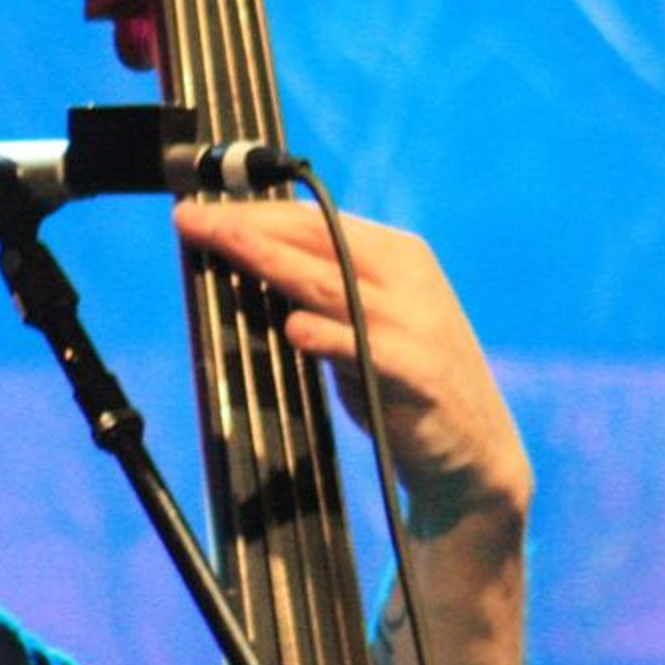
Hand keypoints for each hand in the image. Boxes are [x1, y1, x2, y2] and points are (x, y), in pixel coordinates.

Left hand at [173, 197, 528, 532]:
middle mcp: (406, 279)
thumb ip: (321, 294)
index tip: (199, 213)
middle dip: (249, 227)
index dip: (254, 213)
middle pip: (318, 240)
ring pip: (332, 282)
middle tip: (191, 220)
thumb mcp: (363, 326)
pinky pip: (365, 348)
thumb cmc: (401, 386)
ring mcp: (413, 323)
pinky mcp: (417, 372)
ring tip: (227, 245)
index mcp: (395, 257)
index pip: (316, 221)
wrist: (473, 451)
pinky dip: (328, 336)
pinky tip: (294, 328)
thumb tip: (247, 268)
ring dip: (273, 262)